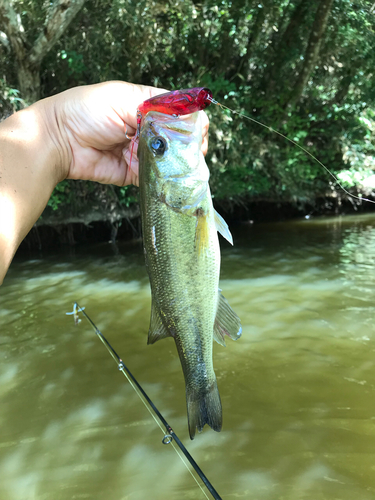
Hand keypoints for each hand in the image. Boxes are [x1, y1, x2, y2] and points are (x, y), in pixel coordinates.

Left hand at [47, 81, 209, 186]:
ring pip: (171, 161)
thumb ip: (156, 106)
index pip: (181, 115)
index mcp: (147, 107)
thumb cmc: (85, 110)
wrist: (59, 141)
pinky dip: (164, 180)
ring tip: (183, 168)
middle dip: (188, 147)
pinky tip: (171, 179)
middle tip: (191, 155)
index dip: (193, 124)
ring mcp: (143, 153)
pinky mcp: (135, 173)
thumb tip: (188, 117)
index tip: (197, 134)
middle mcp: (148, 130)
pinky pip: (156, 178)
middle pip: (180, 140)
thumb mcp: (123, 97)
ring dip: (178, 165)